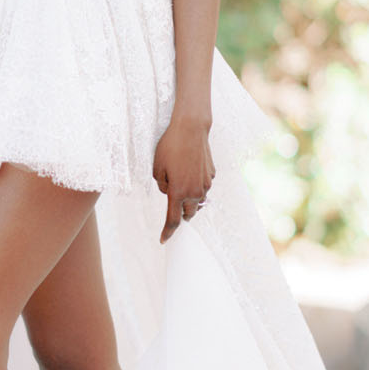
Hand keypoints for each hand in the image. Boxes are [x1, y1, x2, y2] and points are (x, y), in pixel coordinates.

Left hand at [153, 113, 214, 242]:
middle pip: (188, 213)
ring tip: (181, 183)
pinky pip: (203, 186)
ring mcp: (205, 184)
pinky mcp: (211, 175)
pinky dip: (196, 185)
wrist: (191, 129)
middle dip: (181, 214)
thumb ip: (162, 186)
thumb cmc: (170, 147)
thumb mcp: (157, 168)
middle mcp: (194, 192)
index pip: (173, 220)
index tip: (164, 240)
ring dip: (190, 199)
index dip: (168, 232)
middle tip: (173, 207)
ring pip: (198, 200)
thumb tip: (169, 192)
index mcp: (178, 192)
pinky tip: (190, 171)